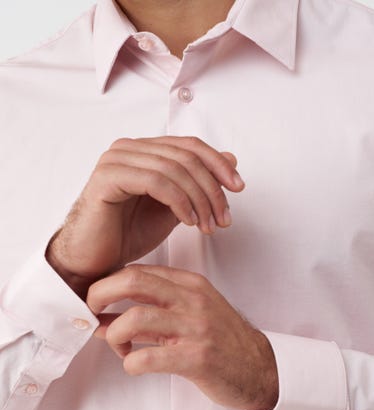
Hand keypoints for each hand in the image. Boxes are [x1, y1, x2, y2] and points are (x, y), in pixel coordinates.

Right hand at [46, 136, 244, 297]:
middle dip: (212, 188)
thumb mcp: (176, 207)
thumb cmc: (129, 234)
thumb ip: (198, 183)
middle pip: (186, 156)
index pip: (190, 146)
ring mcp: (116, 159)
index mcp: (144, 150)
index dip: (219, 164)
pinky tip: (189, 222)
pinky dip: (179, 202)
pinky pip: (156, 181)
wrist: (96, 260)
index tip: (239, 188)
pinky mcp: (108, 177)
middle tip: (224, 218)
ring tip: (208, 226)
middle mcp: (129, 148)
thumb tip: (231, 159)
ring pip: (174, 168)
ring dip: (199, 199)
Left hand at [87, 264, 278, 409]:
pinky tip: (135, 365)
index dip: (108, 284)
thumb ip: (155, 310)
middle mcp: (192, 300)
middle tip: (92, 314)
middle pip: (133, 282)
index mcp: (190, 285)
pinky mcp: (197, 358)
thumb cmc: (222, 340)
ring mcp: (195, 328)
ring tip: (119, 347)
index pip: (138, 271)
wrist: (259, 367)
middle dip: (100, 295)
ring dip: (114, 335)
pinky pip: (148, 357)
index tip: (97, 302)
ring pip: (135, 319)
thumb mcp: (193, 312)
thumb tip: (106, 319)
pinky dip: (130, 362)